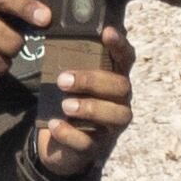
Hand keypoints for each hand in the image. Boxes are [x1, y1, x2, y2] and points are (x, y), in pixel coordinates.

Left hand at [26, 22, 133, 178]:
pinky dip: (70, 134)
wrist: (60, 144)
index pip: (125, 58)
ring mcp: (111, 127)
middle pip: (120, 86)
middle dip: (93, 81)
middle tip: (63, 80)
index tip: (106, 32)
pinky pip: (88, 143)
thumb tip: (55, 35)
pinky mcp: (95, 148)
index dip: (119, 44)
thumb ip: (70, 63)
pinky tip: (55, 125)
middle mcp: (119, 101)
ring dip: (90, 108)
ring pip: (116, 115)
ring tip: (65, 105)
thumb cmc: (69, 101)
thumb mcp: (70, 82)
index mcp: (114, 79)